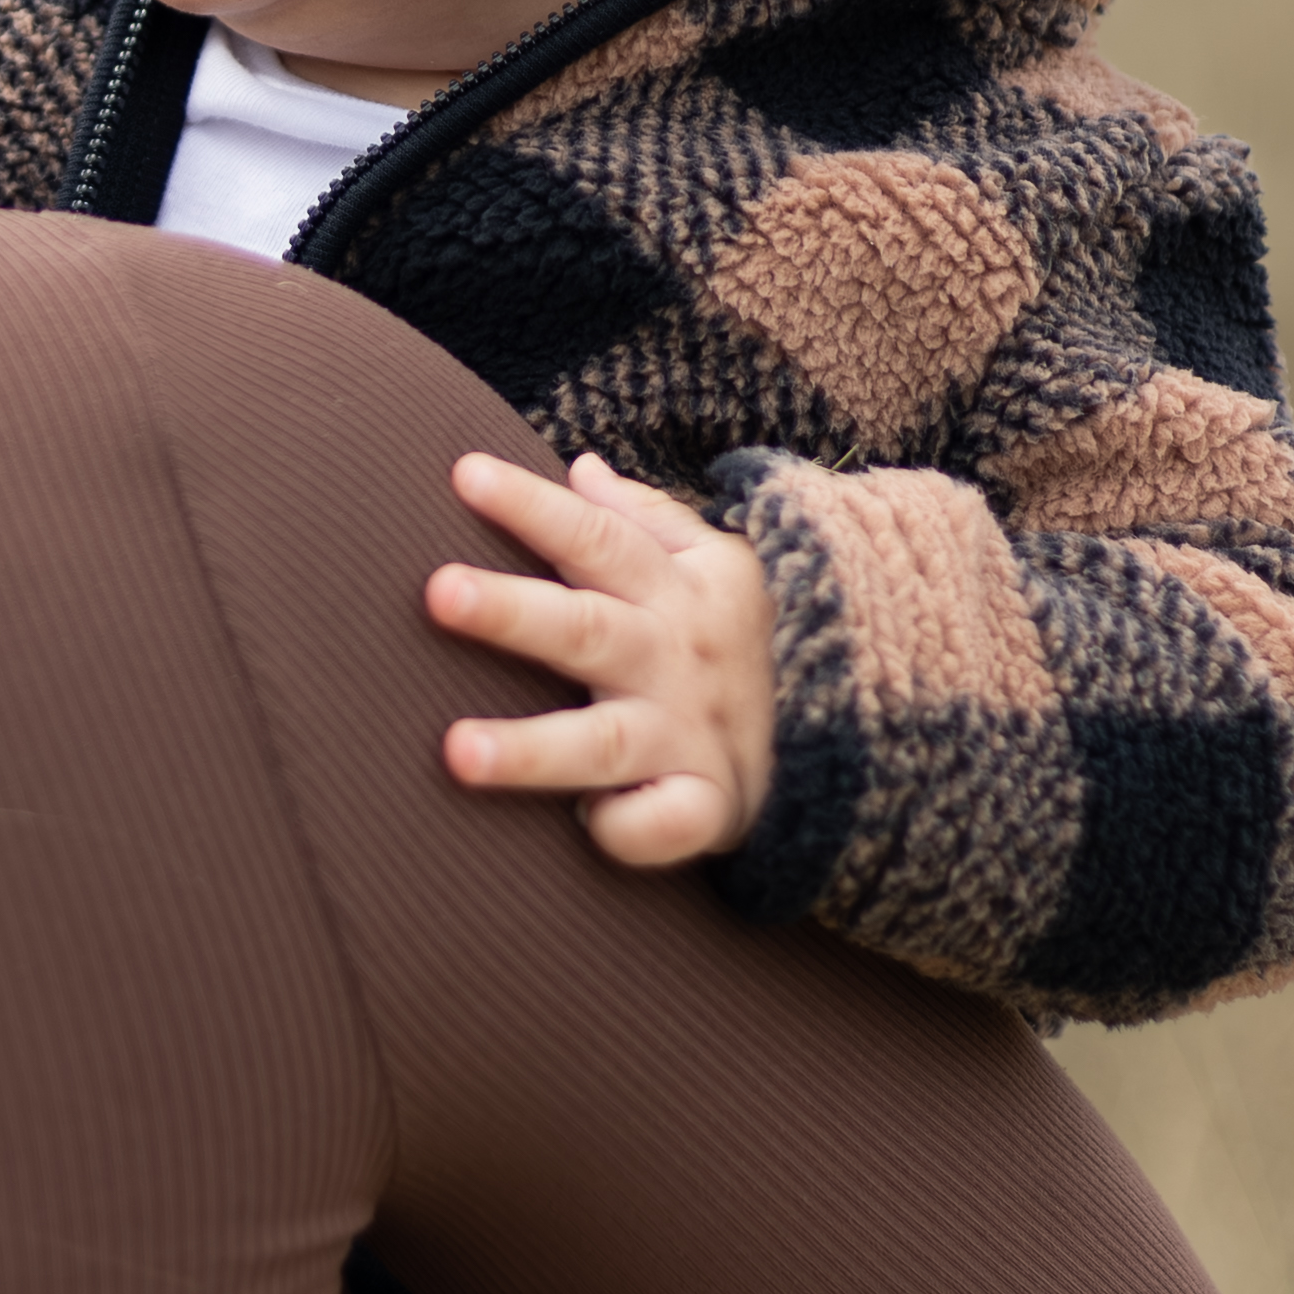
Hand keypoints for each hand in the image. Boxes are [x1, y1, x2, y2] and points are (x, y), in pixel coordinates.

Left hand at [427, 450, 776, 868]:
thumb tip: (578, 465)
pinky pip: (669, 822)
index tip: (463, 474)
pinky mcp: (710, 804)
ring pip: (606, 742)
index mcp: (671, 590)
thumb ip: (646, 518)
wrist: (856, 729)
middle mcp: (672, 658)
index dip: (533, 506)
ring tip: (455, 752)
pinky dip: (633, 828)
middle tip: (436, 591)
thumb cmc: (753, 641)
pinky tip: (587, 825)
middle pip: (585, 628)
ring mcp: (688, 734)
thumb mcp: (719, 563)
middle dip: (512, 612)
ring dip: (533, 748)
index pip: (597, 536)